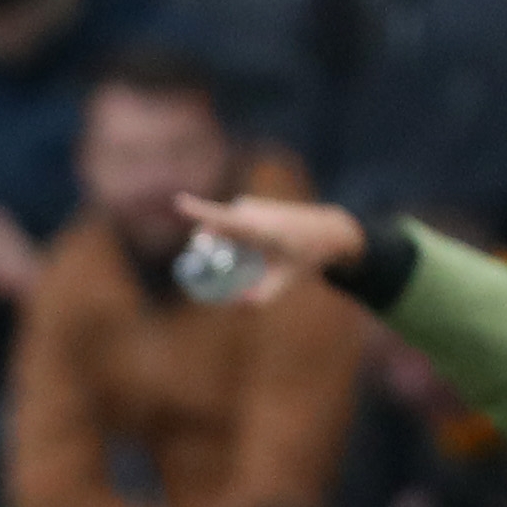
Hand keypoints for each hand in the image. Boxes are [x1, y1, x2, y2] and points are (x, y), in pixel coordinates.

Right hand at [168, 193, 364, 300]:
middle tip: (210, 272)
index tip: (178, 202)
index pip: (222, 219)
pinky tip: (250, 250)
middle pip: (209, 231)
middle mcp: (249, 212)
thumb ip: (258, 298)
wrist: (328, 230)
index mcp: (257, 229)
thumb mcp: (283, 282)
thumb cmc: (305, 257)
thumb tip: (233, 303)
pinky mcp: (247, 204)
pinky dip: (226, 238)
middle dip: (203, 251)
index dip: (198, 210)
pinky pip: (224, 222)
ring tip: (246, 259)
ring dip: (218, 245)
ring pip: (217, 228)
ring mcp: (247, 205)